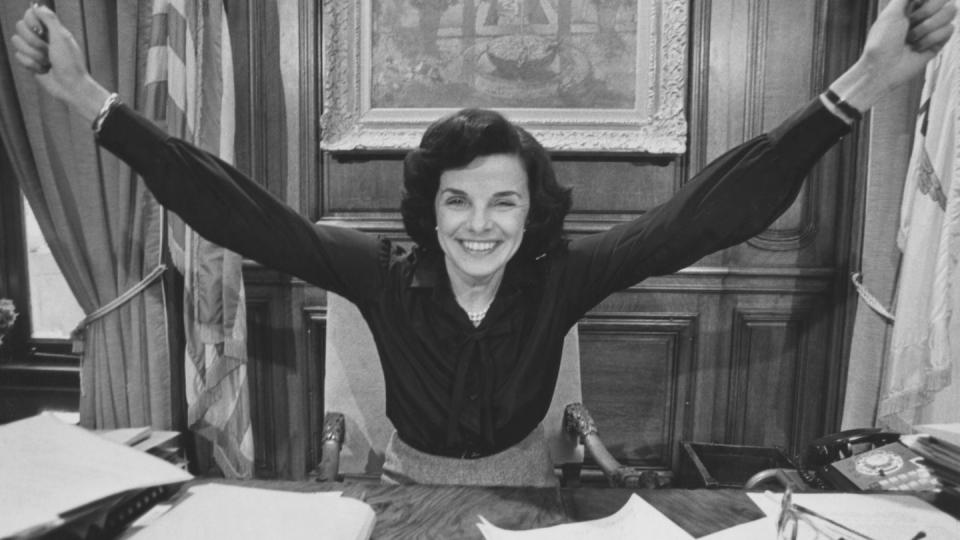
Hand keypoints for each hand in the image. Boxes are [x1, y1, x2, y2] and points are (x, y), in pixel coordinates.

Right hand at [10, 4, 107, 119]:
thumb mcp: (62, 37)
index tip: (41, 31)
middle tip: (48, 51)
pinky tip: (44, 70)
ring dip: (34, 54)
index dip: (31, 21)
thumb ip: (50, 19)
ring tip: (48, 62)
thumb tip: (36, 6)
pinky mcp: (30, 62)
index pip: (29, 14)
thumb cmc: (70, 62)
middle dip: (34, 41)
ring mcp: (35, 49)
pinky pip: (18, 57)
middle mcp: (41, 37)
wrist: (71, 86)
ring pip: (17, 42)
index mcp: (51, 29)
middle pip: (20, 27)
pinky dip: (32, 64)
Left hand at [865, 0, 954, 86]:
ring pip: (950, 12)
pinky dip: (931, 39)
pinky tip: (917, 48)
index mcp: (911, 4)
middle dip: (926, 13)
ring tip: (911, 39)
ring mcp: (932, 27)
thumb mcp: (892, 12)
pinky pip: (949, 30)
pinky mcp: (938, 42)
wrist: (882, 68)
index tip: (916, 7)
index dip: (927, 1)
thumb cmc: (882, 41)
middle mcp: (923, 14)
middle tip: (909, 25)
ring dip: (927, 28)